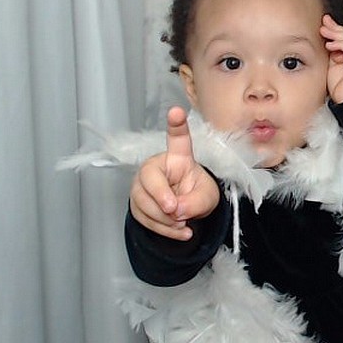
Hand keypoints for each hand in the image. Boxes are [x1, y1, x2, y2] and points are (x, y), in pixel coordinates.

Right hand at [130, 106, 219, 239]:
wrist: (186, 213)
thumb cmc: (197, 194)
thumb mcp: (207, 198)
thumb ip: (195, 202)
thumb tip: (176, 211)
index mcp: (177, 158)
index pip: (177, 139)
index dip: (176, 125)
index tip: (177, 111)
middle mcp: (155, 167)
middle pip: (149, 179)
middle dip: (162, 199)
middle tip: (178, 212)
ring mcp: (142, 184)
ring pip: (143, 202)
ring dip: (165, 220)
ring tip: (184, 223)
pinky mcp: (136, 202)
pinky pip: (144, 218)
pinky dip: (163, 229)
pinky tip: (179, 231)